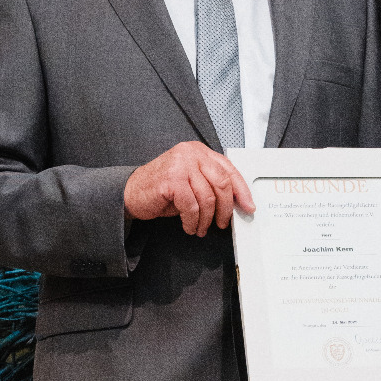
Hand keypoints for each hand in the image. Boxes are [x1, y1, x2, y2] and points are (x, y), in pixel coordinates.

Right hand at [124, 142, 253, 236]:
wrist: (132, 192)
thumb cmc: (164, 190)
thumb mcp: (192, 183)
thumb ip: (211, 185)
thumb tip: (236, 204)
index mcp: (199, 151)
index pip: (229, 170)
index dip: (242, 190)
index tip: (248, 206)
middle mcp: (191, 153)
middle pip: (222, 183)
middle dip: (225, 208)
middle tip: (222, 223)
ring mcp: (180, 164)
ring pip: (207, 197)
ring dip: (206, 219)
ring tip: (201, 228)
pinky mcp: (171, 179)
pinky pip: (191, 206)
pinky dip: (192, 221)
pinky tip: (189, 226)